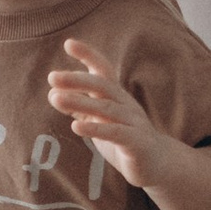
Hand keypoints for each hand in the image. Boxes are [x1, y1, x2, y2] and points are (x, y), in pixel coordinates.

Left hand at [47, 40, 210, 209]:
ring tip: (56, 98)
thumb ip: (81, 107)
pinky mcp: (137, 143)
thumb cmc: (124, 139)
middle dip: (77, 79)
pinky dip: (96, 128)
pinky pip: (116, 133)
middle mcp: (126, 104)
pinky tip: (76, 126)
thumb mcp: (100, 120)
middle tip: (52, 77)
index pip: (103, 71)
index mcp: (117, 97)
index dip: (89, 56)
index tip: (69, 43)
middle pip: (103, 86)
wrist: (157, 166)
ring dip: (80, 102)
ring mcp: (134, 123)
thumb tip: (54, 93)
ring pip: (107, 108)